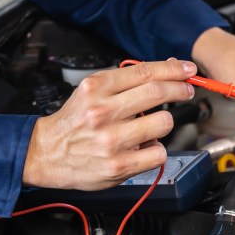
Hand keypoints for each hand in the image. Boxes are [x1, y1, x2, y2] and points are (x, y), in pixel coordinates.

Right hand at [22, 59, 196, 189]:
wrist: (46, 154)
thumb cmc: (74, 122)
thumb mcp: (92, 91)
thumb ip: (126, 81)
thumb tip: (167, 69)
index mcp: (96, 88)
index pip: (145, 72)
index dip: (173, 69)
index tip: (188, 70)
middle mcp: (102, 111)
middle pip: (158, 93)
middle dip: (180, 89)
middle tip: (187, 90)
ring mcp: (111, 139)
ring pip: (163, 123)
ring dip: (164, 123)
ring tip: (152, 126)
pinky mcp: (119, 165)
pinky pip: (158, 152)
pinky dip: (156, 149)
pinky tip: (143, 147)